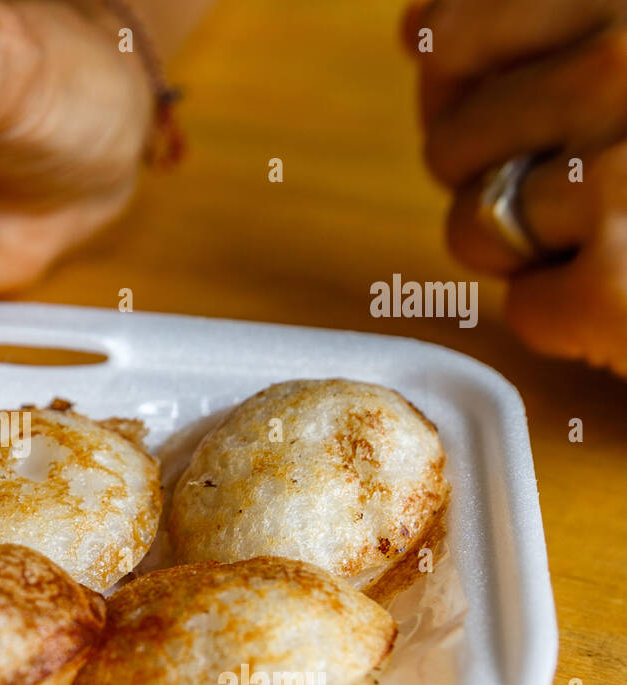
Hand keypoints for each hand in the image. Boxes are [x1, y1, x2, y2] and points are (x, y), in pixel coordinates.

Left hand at [405, 0, 626, 376]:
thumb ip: (567, 23)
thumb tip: (419, 31)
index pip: (449, 34)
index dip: (455, 84)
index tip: (489, 96)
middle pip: (451, 139)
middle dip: (489, 177)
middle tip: (580, 181)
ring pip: (474, 225)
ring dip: (530, 247)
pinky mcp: (622, 288)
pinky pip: (522, 306)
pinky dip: (569, 314)